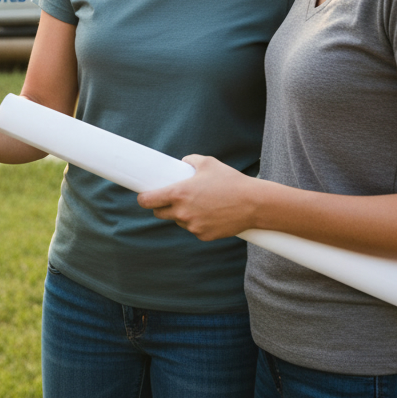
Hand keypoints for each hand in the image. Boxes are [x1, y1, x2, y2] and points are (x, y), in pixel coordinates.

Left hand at [136, 155, 264, 240]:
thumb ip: (189, 161)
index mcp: (179, 193)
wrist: (253, 203)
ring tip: (200, 204)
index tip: (143, 196)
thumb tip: (182, 163)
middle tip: (171, 199)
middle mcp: (182, 212)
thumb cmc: (230, 180)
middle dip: (162, 207)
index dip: (143, 198)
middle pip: (160, 213)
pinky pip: (193, 229)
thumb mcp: (207, 163)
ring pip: (178, 221)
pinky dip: (197, 223)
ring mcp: (193, 226)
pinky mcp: (204, 236)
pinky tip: (210, 214)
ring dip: (182, 214)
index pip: (148, 201)